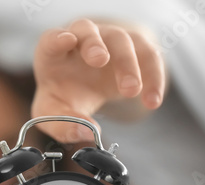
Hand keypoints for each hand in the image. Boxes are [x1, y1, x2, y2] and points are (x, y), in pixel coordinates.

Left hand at [32, 19, 165, 142]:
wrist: (87, 83)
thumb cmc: (66, 93)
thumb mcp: (55, 112)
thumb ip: (61, 125)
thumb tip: (86, 134)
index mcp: (54, 52)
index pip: (51, 39)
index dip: (57, 39)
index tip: (65, 42)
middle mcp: (81, 38)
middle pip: (87, 30)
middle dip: (94, 44)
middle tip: (100, 61)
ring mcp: (109, 40)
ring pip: (121, 39)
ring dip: (128, 64)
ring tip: (131, 92)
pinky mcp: (134, 48)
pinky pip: (149, 55)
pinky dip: (153, 76)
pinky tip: (152, 100)